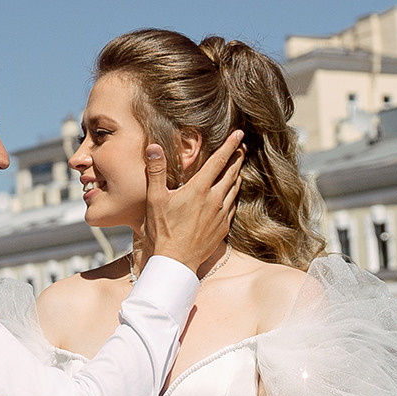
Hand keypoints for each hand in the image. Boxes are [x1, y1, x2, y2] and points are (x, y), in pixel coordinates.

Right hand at [146, 129, 244, 273]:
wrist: (176, 261)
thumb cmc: (163, 230)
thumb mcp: (155, 198)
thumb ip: (156, 171)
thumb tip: (154, 147)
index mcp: (200, 189)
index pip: (219, 161)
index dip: (229, 145)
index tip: (239, 134)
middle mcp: (215, 199)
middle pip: (231, 173)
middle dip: (237, 158)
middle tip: (242, 147)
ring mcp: (221, 214)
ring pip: (234, 189)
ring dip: (237, 176)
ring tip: (238, 168)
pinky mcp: (223, 227)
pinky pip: (232, 206)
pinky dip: (233, 195)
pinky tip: (231, 195)